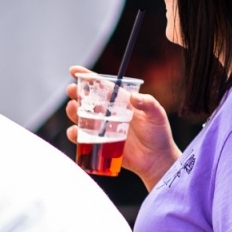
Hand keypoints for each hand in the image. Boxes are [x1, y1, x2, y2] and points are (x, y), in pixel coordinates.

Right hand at [64, 66, 180, 189]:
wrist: (156, 160)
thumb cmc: (158, 134)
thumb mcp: (157, 115)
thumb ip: (148, 103)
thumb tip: (133, 97)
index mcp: (121, 102)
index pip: (102, 86)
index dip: (88, 77)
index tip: (74, 71)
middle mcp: (109, 114)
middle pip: (87, 101)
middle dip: (76, 94)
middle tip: (72, 90)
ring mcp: (102, 130)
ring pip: (81, 118)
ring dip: (73, 112)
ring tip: (73, 108)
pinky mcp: (98, 145)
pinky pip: (81, 139)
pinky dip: (74, 135)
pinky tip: (75, 132)